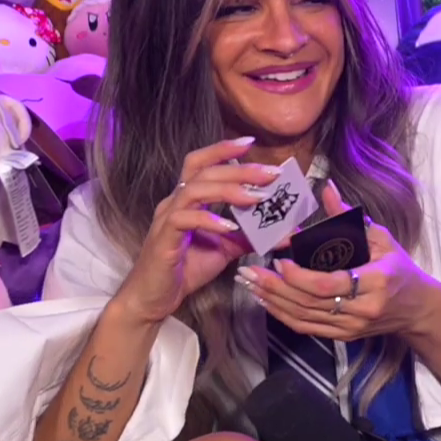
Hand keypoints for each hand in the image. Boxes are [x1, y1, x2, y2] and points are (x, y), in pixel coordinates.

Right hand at [111, 137, 274, 325]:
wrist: (155, 297)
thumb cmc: (186, 268)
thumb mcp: (226, 248)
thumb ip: (251, 236)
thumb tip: (285, 232)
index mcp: (187, 199)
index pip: (201, 163)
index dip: (222, 149)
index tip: (249, 142)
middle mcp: (174, 202)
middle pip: (204, 172)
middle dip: (240, 169)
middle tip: (270, 173)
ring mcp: (166, 219)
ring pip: (194, 190)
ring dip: (227, 190)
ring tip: (256, 197)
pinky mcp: (163, 239)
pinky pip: (184, 220)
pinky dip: (208, 219)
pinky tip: (229, 225)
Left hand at [239, 182, 440, 342]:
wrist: (419, 309)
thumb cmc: (400, 269)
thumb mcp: (382, 238)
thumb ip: (350, 216)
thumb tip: (326, 188)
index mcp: (376, 280)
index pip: (329, 283)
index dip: (300, 277)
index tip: (280, 261)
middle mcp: (363, 308)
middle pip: (310, 302)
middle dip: (275, 287)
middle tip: (249, 272)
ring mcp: (352, 326)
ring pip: (304, 317)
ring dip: (273, 301)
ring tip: (249, 285)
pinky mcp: (344, 337)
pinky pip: (307, 328)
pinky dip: (283, 315)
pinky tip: (266, 302)